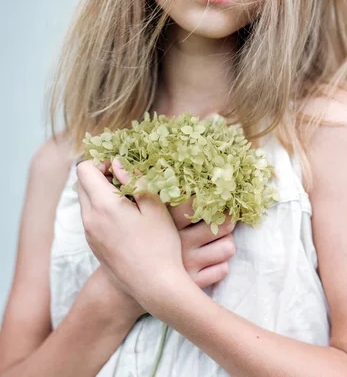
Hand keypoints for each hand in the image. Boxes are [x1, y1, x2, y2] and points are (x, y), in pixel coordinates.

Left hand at [76, 158, 188, 314]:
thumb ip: (135, 180)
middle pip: (82, 184)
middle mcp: (89, 220)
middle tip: (127, 181)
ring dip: (102, 193)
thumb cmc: (160, 244)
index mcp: (102, 206)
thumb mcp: (154, 206)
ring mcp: (89, 235)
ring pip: (86, 202)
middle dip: (101, 176)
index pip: (84, 170)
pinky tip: (127, 219)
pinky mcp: (94, 246)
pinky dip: (103, 210)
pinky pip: (91, 218)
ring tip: (130, 200)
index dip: (101, 162)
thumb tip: (117, 162)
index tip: (122, 168)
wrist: (155, 287)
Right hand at [109, 161, 236, 289]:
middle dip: (228, 219)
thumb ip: (137, 188)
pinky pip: (222, 269)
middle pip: (224, 224)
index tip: (219, 191)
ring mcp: (190, 264)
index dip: (214, 196)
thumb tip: (125, 160)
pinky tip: (213, 257)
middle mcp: (183, 242)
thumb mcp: (135, 216)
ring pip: (227, 246)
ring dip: (226, 242)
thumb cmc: (132, 244)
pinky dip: (221, 263)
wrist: (124, 290)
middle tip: (226, 214)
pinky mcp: (195, 282)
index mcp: (169, 222)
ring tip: (220, 236)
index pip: (201, 202)